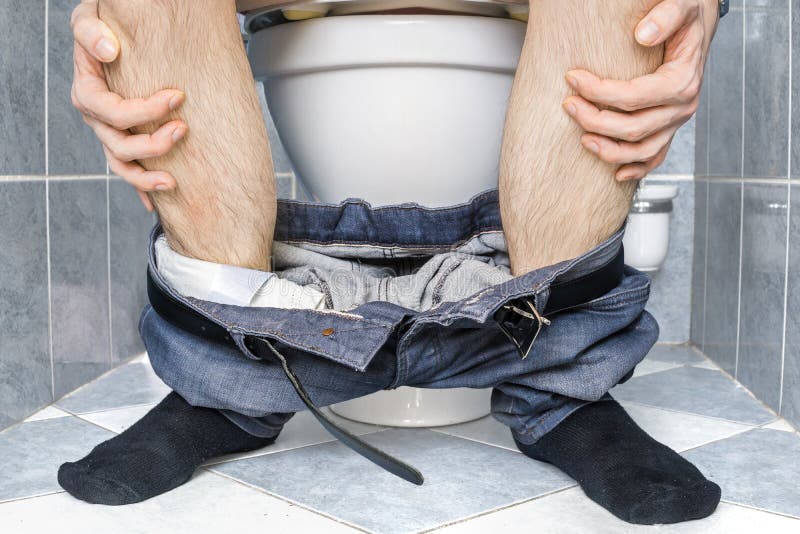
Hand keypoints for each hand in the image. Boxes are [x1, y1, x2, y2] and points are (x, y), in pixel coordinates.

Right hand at [71, 0, 186, 210]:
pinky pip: (131, 172)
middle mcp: (97, 118)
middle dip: (152, 143)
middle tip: (183, 129)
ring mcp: (111, 134)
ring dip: (146, 178)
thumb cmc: (106, 26)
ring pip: (122, 165)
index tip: (176, 97)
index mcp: (88, 91)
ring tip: (172, 182)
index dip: (142, 111)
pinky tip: (157, 206)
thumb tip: (110, 50)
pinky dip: (143, 191)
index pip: (111, 111)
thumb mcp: (90, 17)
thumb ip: (91, 31)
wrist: (119, 37)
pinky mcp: (126, 143)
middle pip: (118, 144)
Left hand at [562, 0, 718, 180]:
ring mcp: (676, 121)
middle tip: (568, 104)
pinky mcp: (669, 128)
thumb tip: (643, 35)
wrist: (696, 24)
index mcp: (683, 80)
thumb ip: (665, 16)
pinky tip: (615, 175)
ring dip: (610, 151)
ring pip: (642, 150)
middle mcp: (683, 106)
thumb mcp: (680, 4)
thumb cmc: (684, 13)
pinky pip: (655, 158)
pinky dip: (635, 169)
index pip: (634, 96)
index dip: (599, 91)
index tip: (572, 78)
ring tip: (582, 140)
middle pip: (633, 128)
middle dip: (595, 120)